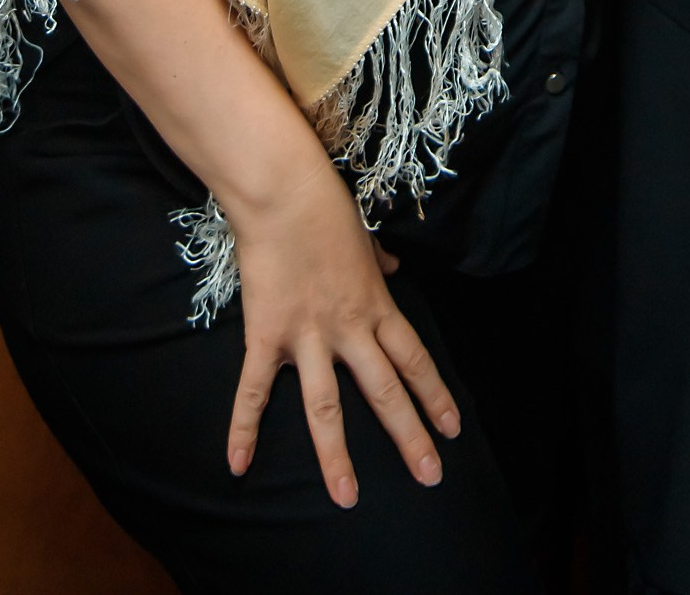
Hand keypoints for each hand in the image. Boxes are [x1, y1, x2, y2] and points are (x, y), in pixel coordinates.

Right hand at [223, 151, 460, 506]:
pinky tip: (238, 466)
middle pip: (384, 390)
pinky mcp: (266, 334)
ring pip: (327, 405)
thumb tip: (392, 268)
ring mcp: (307, 335)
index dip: (434, 395)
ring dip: (337, 455)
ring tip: (348, 498)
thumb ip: (377, 261)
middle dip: (409, 436)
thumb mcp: (364, 236)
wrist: (283, 191)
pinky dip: (243, 428)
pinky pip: (253, 390)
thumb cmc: (325, 206)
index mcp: (375, 305)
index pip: (413, 359)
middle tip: (430, 477)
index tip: (452, 430)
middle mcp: (348, 327)